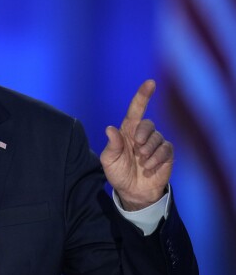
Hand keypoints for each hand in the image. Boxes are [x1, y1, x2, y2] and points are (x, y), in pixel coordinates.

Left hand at [100, 80, 172, 210]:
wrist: (132, 191)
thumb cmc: (118, 172)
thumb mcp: (109, 160)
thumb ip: (111, 145)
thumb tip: (109, 128)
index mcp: (127, 131)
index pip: (136, 109)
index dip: (143, 95)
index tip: (150, 83)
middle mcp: (142, 134)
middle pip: (147, 123)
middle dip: (143, 134)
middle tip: (137, 148)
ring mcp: (155, 143)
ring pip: (157, 137)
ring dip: (148, 150)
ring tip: (141, 161)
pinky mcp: (166, 153)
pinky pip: (166, 149)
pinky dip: (156, 158)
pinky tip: (149, 166)